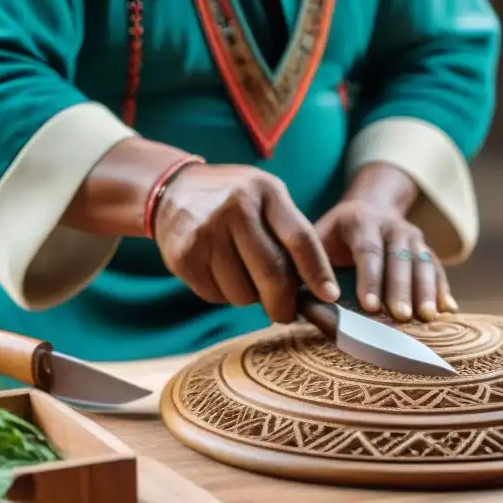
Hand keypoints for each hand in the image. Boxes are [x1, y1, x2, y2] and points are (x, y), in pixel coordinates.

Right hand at [153, 164, 339, 322]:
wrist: (173, 189)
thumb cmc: (233, 199)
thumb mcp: (265, 195)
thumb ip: (289, 230)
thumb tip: (316, 286)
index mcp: (265, 192)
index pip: (300, 238)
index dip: (318, 272)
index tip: (330, 296)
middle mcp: (235, 208)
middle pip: (273, 274)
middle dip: (284, 304)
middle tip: (285, 313)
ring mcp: (206, 232)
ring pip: (244, 293)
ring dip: (250, 298)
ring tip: (243, 278)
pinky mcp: (183, 256)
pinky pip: (216, 296)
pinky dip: (224, 295)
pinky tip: (219, 274)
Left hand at [316, 200, 456, 321]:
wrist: (366, 209)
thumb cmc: (333, 236)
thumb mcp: (315, 240)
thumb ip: (308, 267)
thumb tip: (297, 303)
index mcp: (360, 220)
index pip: (368, 251)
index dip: (370, 279)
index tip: (369, 307)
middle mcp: (391, 225)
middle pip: (399, 258)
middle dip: (400, 289)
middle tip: (400, 317)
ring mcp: (412, 236)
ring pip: (422, 262)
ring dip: (426, 291)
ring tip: (427, 318)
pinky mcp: (426, 249)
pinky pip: (436, 268)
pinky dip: (443, 288)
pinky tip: (448, 310)